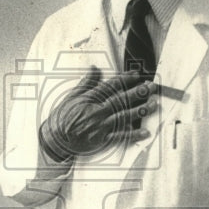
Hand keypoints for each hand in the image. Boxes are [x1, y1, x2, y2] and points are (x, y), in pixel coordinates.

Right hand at [38, 66, 155, 160]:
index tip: (137, 75)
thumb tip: (94, 68)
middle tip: (152, 86)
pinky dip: (133, 135)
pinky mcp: (101, 140)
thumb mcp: (71, 96)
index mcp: (90, 99)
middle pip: (121, 99)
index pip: (111, 86)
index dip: (125, 79)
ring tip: (153, 104)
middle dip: (138, 92)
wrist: (54, 138)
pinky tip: (145, 132)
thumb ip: (86, 83)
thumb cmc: (62, 117)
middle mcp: (97, 111)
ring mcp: (100, 126)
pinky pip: (119, 137)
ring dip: (140, 110)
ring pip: (123, 116)